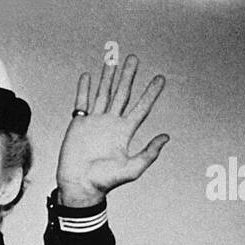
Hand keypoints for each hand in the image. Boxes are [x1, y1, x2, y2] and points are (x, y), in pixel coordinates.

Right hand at [55, 54, 168, 208]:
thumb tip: (166, 137)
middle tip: (134, 59)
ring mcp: (95, 122)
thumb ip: (149, 153)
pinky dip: (84, 89)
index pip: (141, 107)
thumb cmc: (104, 182)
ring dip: (108, 77)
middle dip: (128, 76)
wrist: (79, 186)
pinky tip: (88, 77)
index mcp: (124, 133)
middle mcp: (111, 124)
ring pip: (103, 94)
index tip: (160, 78)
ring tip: (112, 61)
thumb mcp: (132, 169)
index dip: (151, 93)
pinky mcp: (78, 124)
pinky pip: (82, 102)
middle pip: (122, 94)